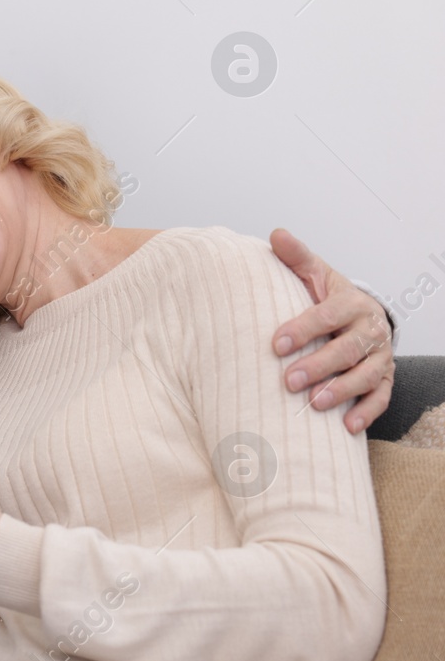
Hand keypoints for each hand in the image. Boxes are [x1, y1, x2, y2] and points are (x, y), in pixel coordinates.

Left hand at [269, 229, 394, 432]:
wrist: (360, 314)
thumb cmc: (328, 297)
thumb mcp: (314, 274)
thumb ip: (295, 257)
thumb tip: (275, 234)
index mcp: (350, 302)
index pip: (327, 315)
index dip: (302, 329)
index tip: (275, 344)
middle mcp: (369, 329)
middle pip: (347, 349)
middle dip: (319, 365)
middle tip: (289, 380)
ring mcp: (379, 356)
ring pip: (366, 375)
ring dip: (341, 391)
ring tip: (315, 404)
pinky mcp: (384, 378)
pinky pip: (380, 397)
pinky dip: (366, 412)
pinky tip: (346, 427)